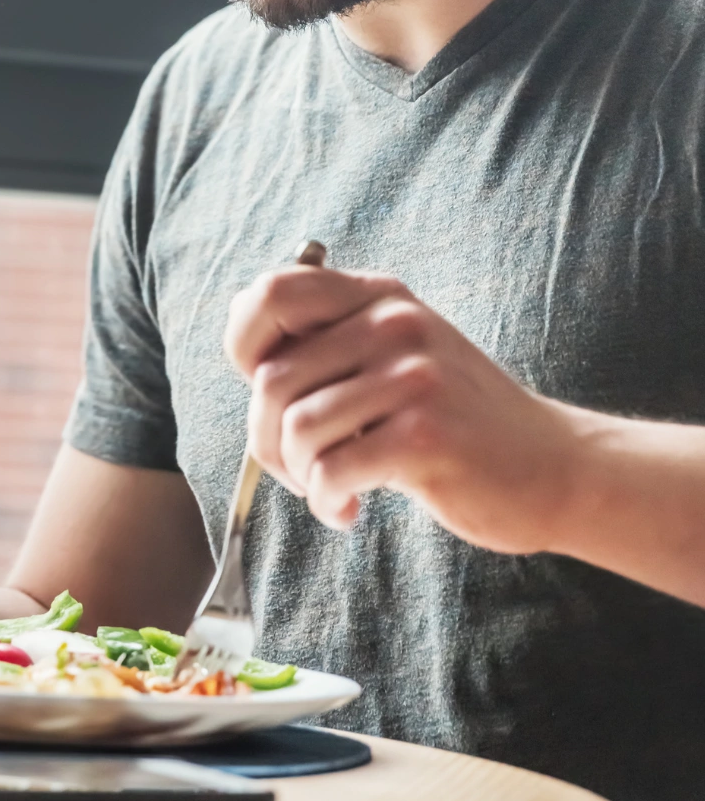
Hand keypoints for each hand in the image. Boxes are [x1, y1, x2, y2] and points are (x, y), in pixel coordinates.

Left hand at [225, 263, 579, 552]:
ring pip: (296, 428)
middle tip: (298, 469)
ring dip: (298, 475)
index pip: (272, 292)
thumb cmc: (458, 421)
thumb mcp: (399, 354)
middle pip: (272, 378)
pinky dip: (326, 500)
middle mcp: (394, 322)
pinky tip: (349, 508)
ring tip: (329, 488)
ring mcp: (413, 376)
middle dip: (266, 439)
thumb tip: (247, 353)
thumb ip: (334, 342)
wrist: (556, 467)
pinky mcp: (425, 435)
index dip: (245, 344)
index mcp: (379, 296)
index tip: (266, 393)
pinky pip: (330, 470)